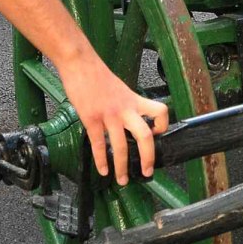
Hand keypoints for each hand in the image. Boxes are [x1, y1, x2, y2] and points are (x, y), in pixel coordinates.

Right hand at [60, 55, 169, 184]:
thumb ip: (126, 104)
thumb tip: (128, 119)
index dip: (162, 126)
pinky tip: (102, 170)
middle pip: (144, 136)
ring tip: (122, 180)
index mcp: (134, 99)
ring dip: (122, 167)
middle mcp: (125, 109)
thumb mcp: (120, 88)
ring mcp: (108, 115)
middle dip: (147, 157)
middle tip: (147, 172)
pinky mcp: (91, 119)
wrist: (80, 63)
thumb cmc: (98, 74)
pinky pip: (98, 144)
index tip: (158, 135)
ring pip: (120, 146)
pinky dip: (101, 161)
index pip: (159, 112)